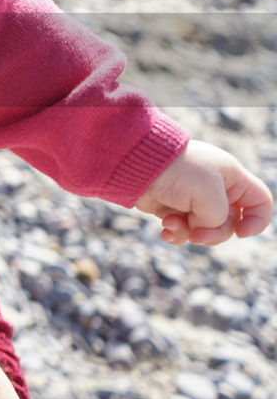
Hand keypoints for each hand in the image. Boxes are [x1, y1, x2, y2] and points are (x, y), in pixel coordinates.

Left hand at [135, 139, 272, 244]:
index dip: (257, 221)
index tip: (241, 233)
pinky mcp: (173, 208)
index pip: (260, 202)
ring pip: (205, 231)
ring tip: (171, 223)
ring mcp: (194, 200)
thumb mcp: (210, 196)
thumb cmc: (178, 172)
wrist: (136, 164)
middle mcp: (216, 189)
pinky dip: (176, 234)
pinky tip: (165, 231)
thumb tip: (203, 230)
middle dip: (213, 234)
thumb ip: (219, 219)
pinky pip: (184, 231)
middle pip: (230, 224)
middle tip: (195, 234)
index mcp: (233, 178)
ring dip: (190, 233)